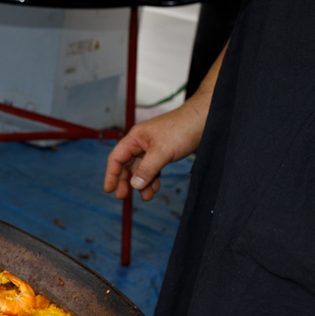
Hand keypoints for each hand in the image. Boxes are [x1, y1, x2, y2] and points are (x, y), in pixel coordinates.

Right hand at [103, 43, 225, 200]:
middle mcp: (141, 142)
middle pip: (126, 164)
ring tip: (146, 196)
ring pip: (141, 167)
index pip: (116, 157)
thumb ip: (147, 169)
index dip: (111, 174)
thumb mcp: (162, 151)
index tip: (109, 190)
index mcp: (136, 138)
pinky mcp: (164, 151)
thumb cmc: (183, 128)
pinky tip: (155, 186)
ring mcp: (153, 147)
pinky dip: (153, 178)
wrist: (205, 119)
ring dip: (142, 182)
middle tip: (123, 196)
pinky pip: (153, 167)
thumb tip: (135, 184)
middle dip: (125, 181)